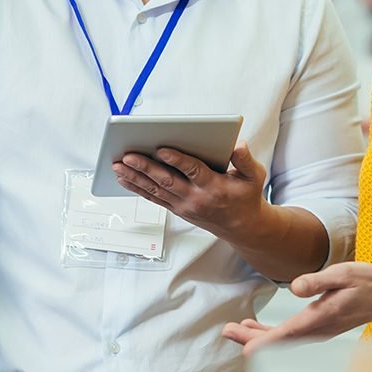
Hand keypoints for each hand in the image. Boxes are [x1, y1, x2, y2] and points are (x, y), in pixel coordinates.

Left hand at [111, 142, 267, 236]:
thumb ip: (245, 160)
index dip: (177, 160)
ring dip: (134, 178)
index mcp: (214, 186)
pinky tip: (123, 178)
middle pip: (166, 181)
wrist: (242, 227)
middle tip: (127, 156)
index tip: (161, 149)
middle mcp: (195, 197)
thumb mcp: (254, 177)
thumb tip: (238, 145)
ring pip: (155, 190)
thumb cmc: (247, 196)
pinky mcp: (176, 209)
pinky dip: (136, 188)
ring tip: (117, 166)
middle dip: (145, 168)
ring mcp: (183, 205)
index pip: (193, 171)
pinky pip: (153, 198)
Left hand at [221, 262, 371, 355]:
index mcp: (320, 317)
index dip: (264, 342)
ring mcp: (317, 332)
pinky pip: (288, 336)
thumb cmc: (367, 283)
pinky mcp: (317, 328)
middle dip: (251, 338)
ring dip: (256, 336)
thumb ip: (318, 281)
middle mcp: (317, 330)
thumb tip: (294, 287)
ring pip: (281, 341)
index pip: (286, 334)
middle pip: (278, 342)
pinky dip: (269, 334)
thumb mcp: (344, 274)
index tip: (246, 349)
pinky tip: (255, 327)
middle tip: (226, 331)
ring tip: (234, 329)